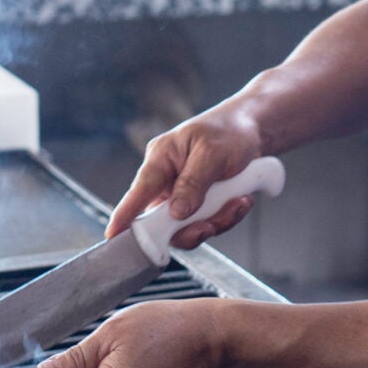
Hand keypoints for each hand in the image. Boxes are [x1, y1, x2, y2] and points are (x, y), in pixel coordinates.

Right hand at [109, 103, 268, 248]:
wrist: (255, 131)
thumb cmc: (228, 131)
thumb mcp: (211, 153)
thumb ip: (193, 182)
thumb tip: (175, 213)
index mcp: (161, 160)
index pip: (139, 191)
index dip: (125, 215)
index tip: (113, 236)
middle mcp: (168, 181)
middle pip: (164, 221)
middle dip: (189, 229)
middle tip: (208, 227)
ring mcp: (185, 196)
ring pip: (190, 227)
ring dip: (217, 220)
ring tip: (238, 202)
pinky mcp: (203, 206)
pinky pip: (211, 223)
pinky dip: (229, 216)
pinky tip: (242, 200)